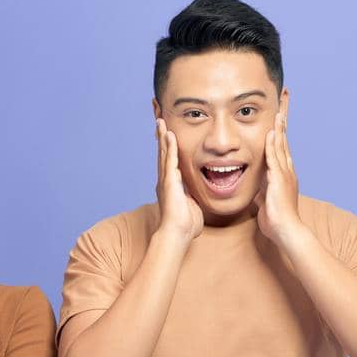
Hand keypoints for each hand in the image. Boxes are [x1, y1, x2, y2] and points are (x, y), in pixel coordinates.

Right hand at [155, 117, 202, 245]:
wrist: (177, 234)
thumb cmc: (186, 227)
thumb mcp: (192, 208)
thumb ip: (193, 201)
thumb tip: (197, 203)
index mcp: (171, 187)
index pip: (169, 163)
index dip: (168, 150)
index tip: (167, 137)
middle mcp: (165, 182)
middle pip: (163, 155)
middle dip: (162, 138)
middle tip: (160, 123)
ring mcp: (166, 181)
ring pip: (164, 154)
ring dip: (163, 137)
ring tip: (160, 122)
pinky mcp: (169, 182)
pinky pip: (170, 160)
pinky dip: (169, 147)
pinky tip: (169, 134)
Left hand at [252, 94, 300, 249]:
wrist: (286, 231)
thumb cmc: (276, 221)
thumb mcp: (266, 202)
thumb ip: (263, 193)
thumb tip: (259, 192)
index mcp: (283, 173)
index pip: (281, 146)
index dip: (279, 129)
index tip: (278, 113)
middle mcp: (287, 169)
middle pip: (284, 138)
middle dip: (284, 118)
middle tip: (284, 99)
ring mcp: (285, 174)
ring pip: (281, 144)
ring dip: (280, 126)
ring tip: (279, 108)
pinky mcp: (279, 180)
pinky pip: (275, 158)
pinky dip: (273, 144)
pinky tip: (271, 132)